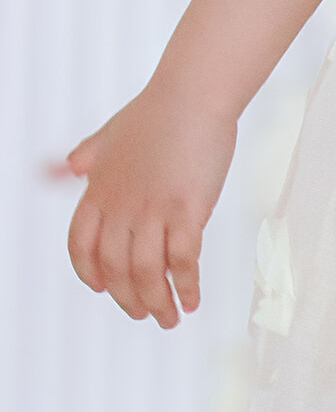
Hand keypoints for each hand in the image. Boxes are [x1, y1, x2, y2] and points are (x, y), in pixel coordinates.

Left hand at [66, 83, 235, 327]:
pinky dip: (186, 285)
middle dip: (129, 299)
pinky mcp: (187, 209)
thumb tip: (65, 165)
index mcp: (99, 192)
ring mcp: (153, 210)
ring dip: (157, 302)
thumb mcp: (110, 134)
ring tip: (169, 317)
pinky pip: (184, 259)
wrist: (192, 94)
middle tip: (145, 314)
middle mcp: (121, 206)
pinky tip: (193, 299)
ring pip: (147, 272)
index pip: (82, 247)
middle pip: (116, 269)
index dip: (90, 274)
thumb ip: (88, 155)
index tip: (103, 290)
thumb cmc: (157, 112)